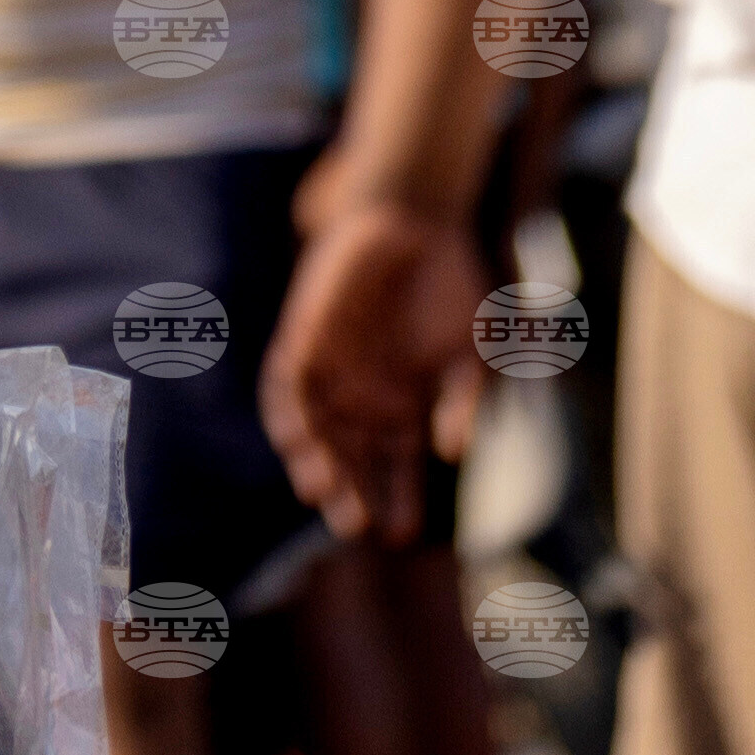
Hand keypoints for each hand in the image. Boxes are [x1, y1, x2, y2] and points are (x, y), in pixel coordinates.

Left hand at [265, 192, 486, 540]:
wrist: (415, 220)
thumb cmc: (452, 288)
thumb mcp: (469, 351)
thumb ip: (462, 400)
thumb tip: (454, 452)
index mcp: (407, 410)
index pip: (398, 472)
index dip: (399, 503)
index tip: (402, 534)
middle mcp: (366, 399)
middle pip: (353, 462)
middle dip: (353, 495)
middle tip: (356, 524)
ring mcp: (334, 370)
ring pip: (316, 433)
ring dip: (316, 463)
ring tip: (322, 491)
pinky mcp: (304, 337)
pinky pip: (285, 386)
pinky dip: (287, 414)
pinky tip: (294, 438)